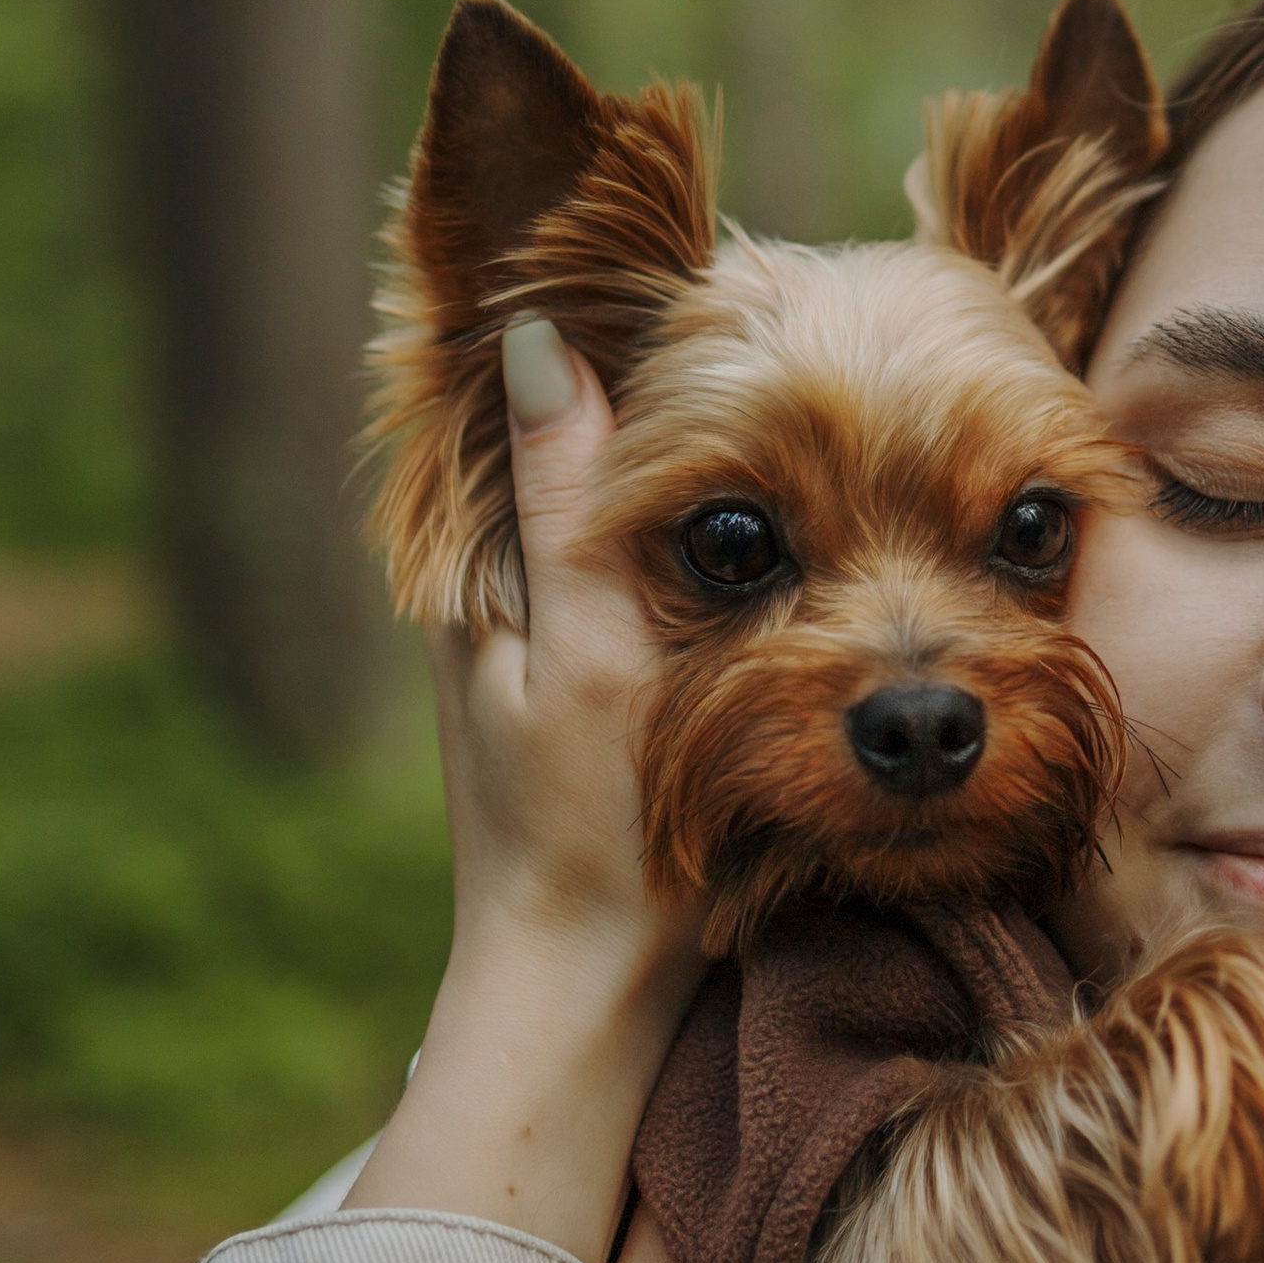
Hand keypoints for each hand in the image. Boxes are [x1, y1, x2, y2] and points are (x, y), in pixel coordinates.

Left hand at [349, 321, 696, 1262]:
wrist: (595, 992)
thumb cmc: (585, 832)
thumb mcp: (584, 647)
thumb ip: (567, 496)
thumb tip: (538, 333)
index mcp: (473, 576)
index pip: (515, 407)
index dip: (594, 330)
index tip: (689, 270)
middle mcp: (500, 599)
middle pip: (580, 449)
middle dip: (657, 382)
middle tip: (763, 299)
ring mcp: (554, 646)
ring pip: (630, 510)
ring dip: (698, 454)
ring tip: (788, 370)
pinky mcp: (608, 686)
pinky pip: (660, 570)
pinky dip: (713, 529)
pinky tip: (790, 503)